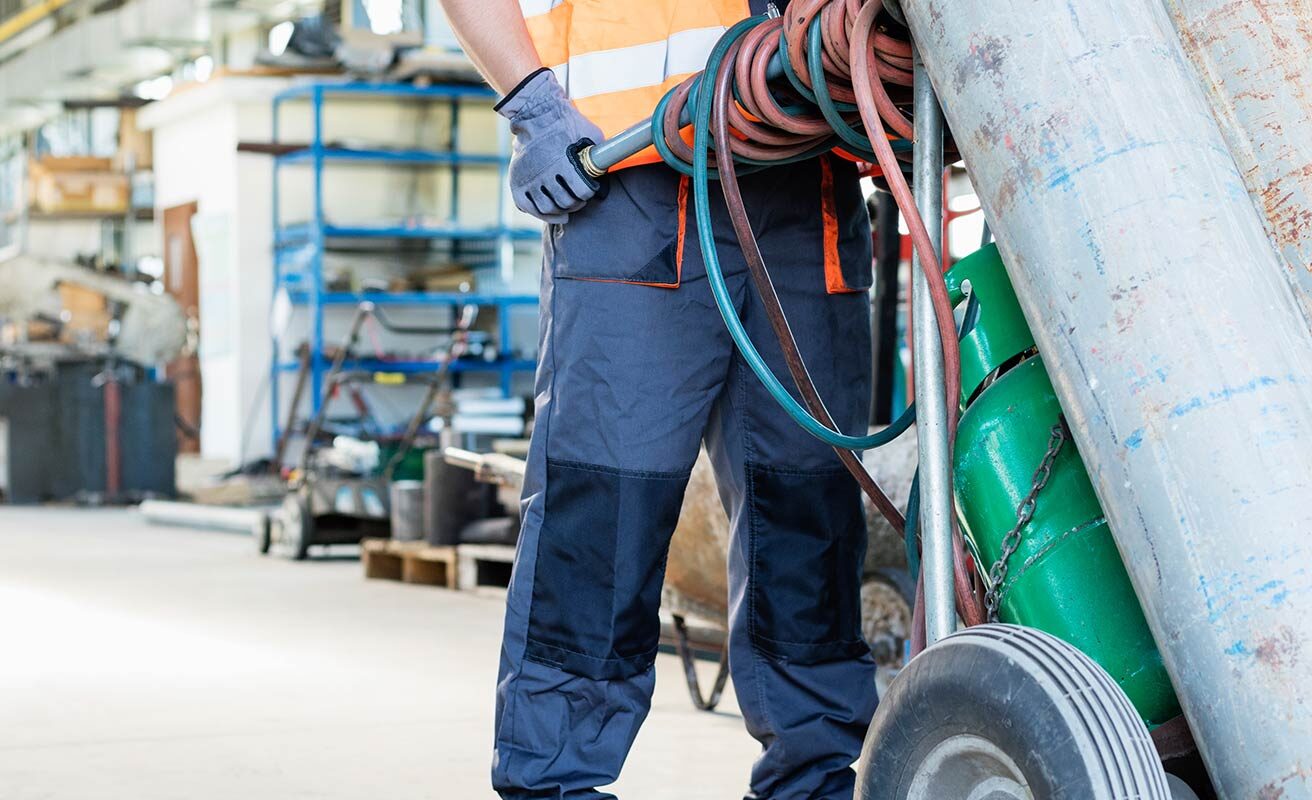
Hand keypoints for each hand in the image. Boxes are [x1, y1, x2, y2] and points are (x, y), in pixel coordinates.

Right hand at [495, 69, 604, 224]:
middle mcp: (545, 173)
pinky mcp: (517, 181)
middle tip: (578, 200)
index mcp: (564, 163)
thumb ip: (601, 155)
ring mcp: (529, 178)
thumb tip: (609, 172)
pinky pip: (528, 207)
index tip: (588, 190)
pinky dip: (540, 213)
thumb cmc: (567, 122)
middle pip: (564, 202)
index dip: (588, 193)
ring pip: (546, 208)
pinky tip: (551, 212)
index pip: (582, 192)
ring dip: (559, 210)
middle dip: (575, 203)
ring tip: (566, 206)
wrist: (536, 112)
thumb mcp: (592, 135)